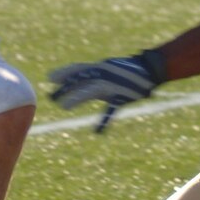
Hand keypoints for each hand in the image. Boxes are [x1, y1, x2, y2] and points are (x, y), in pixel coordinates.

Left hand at [48, 51, 167, 131]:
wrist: (149, 70)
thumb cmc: (126, 69)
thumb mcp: (107, 68)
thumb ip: (92, 74)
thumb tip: (75, 79)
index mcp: (99, 67)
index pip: (77, 69)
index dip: (63, 73)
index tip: (49, 78)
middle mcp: (103, 73)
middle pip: (80, 80)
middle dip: (65, 88)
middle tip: (51, 97)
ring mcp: (112, 84)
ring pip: (91, 91)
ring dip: (76, 98)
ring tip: (64, 106)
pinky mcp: (121, 96)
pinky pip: (111, 109)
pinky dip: (104, 121)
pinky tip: (97, 131)